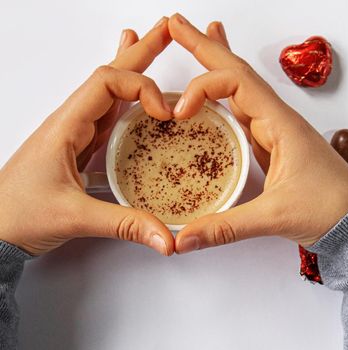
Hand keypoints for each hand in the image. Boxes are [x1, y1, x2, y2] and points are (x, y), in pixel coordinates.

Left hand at [0, 17, 175, 255]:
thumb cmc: (17, 215)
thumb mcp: (74, 218)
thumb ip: (125, 224)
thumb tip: (167, 236)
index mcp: (65, 126)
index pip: (106, 84)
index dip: (141, 88)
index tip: (165, 113)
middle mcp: (71, 121)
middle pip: (110, 74)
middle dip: (140, 51)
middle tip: (167, 30)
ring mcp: (77, 132)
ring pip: (110, 89)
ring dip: (134, 66)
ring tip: (154, 45)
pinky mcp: (81, 147)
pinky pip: (108, 111)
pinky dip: (126, 95)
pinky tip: (136, 95)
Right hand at [168, 14, 347, 252]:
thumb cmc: (331, 210)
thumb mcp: (275, 217)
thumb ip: (226, 226)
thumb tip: (183, 238)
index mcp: (282, 124)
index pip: (237, 82)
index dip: (203, 87)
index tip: (179, 110)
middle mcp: (279, 120)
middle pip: (238, 73)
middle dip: (207, 48)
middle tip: (178, 24)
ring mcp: (277, 132)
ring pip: (242, 89)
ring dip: (217, 66)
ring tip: (198, 41)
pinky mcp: (274, 148)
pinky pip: (244, 113)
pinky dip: (226, 97)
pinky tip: (216, 96)